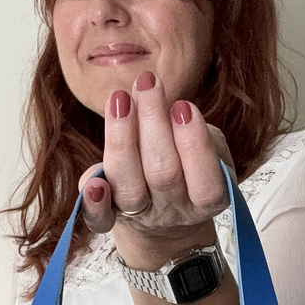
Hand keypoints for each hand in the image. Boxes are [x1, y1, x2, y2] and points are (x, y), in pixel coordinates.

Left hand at [78, 70, 235, 264]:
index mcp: (206, 200)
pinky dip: (94, 204)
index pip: (206, 184)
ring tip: (120, 99)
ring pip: (129, 189)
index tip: (183, 106)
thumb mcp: (211, 152)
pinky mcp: (111, 217)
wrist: (164, 216)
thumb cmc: (189, 168)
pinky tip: (93, 183)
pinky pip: (100, 221)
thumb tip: (173, 112)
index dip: (195, 145)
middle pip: (163, 175)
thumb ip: (201, 137)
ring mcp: (140, 216)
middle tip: (148, 83)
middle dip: (154, 124)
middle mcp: (173, 211)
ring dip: (122, 141)